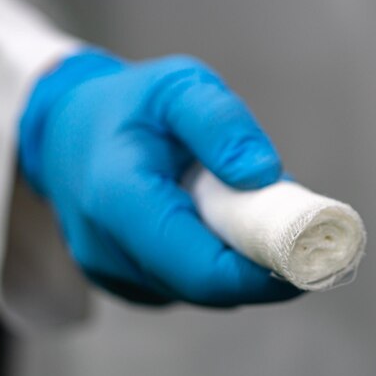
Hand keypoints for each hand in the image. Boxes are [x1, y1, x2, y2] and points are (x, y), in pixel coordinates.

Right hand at [19, 49, 301, 305]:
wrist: (66, 133)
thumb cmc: (127, 106)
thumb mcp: (176, 86)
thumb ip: (219, 123)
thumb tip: (265, 176)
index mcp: (118, 198)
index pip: (199, 267)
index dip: (260, 274)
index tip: (309, 259)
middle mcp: (107, 249)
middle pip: (202, 286)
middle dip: (257, 270)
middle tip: (298, 238)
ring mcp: (110, 272)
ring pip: (193, 289)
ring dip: (233, 265)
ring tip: (248, 216)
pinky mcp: (119, 279)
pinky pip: (177, 285)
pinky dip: (207, 264)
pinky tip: (212, 227)